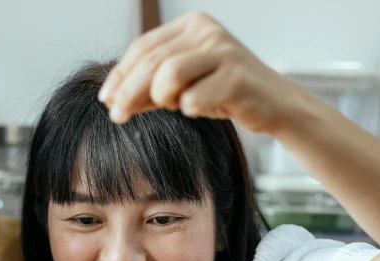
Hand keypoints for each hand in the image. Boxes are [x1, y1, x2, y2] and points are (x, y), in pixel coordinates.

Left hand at [98, 12, 306, 134]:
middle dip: (128, 92)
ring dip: (162, 98)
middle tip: (117, 116)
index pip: (142, 47)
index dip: (120, 75)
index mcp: (192, 24)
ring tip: (176, 105)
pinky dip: (190, 108)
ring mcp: (225, 51)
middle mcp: (208, 31)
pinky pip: (194, 99)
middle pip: (151, 63)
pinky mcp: (238, 77)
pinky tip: (201, 108)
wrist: (273, 103)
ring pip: (168, 75)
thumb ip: (148, 86)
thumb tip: (111, 100)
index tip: (106, 98)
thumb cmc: (223, 91)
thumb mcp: (181, 84)